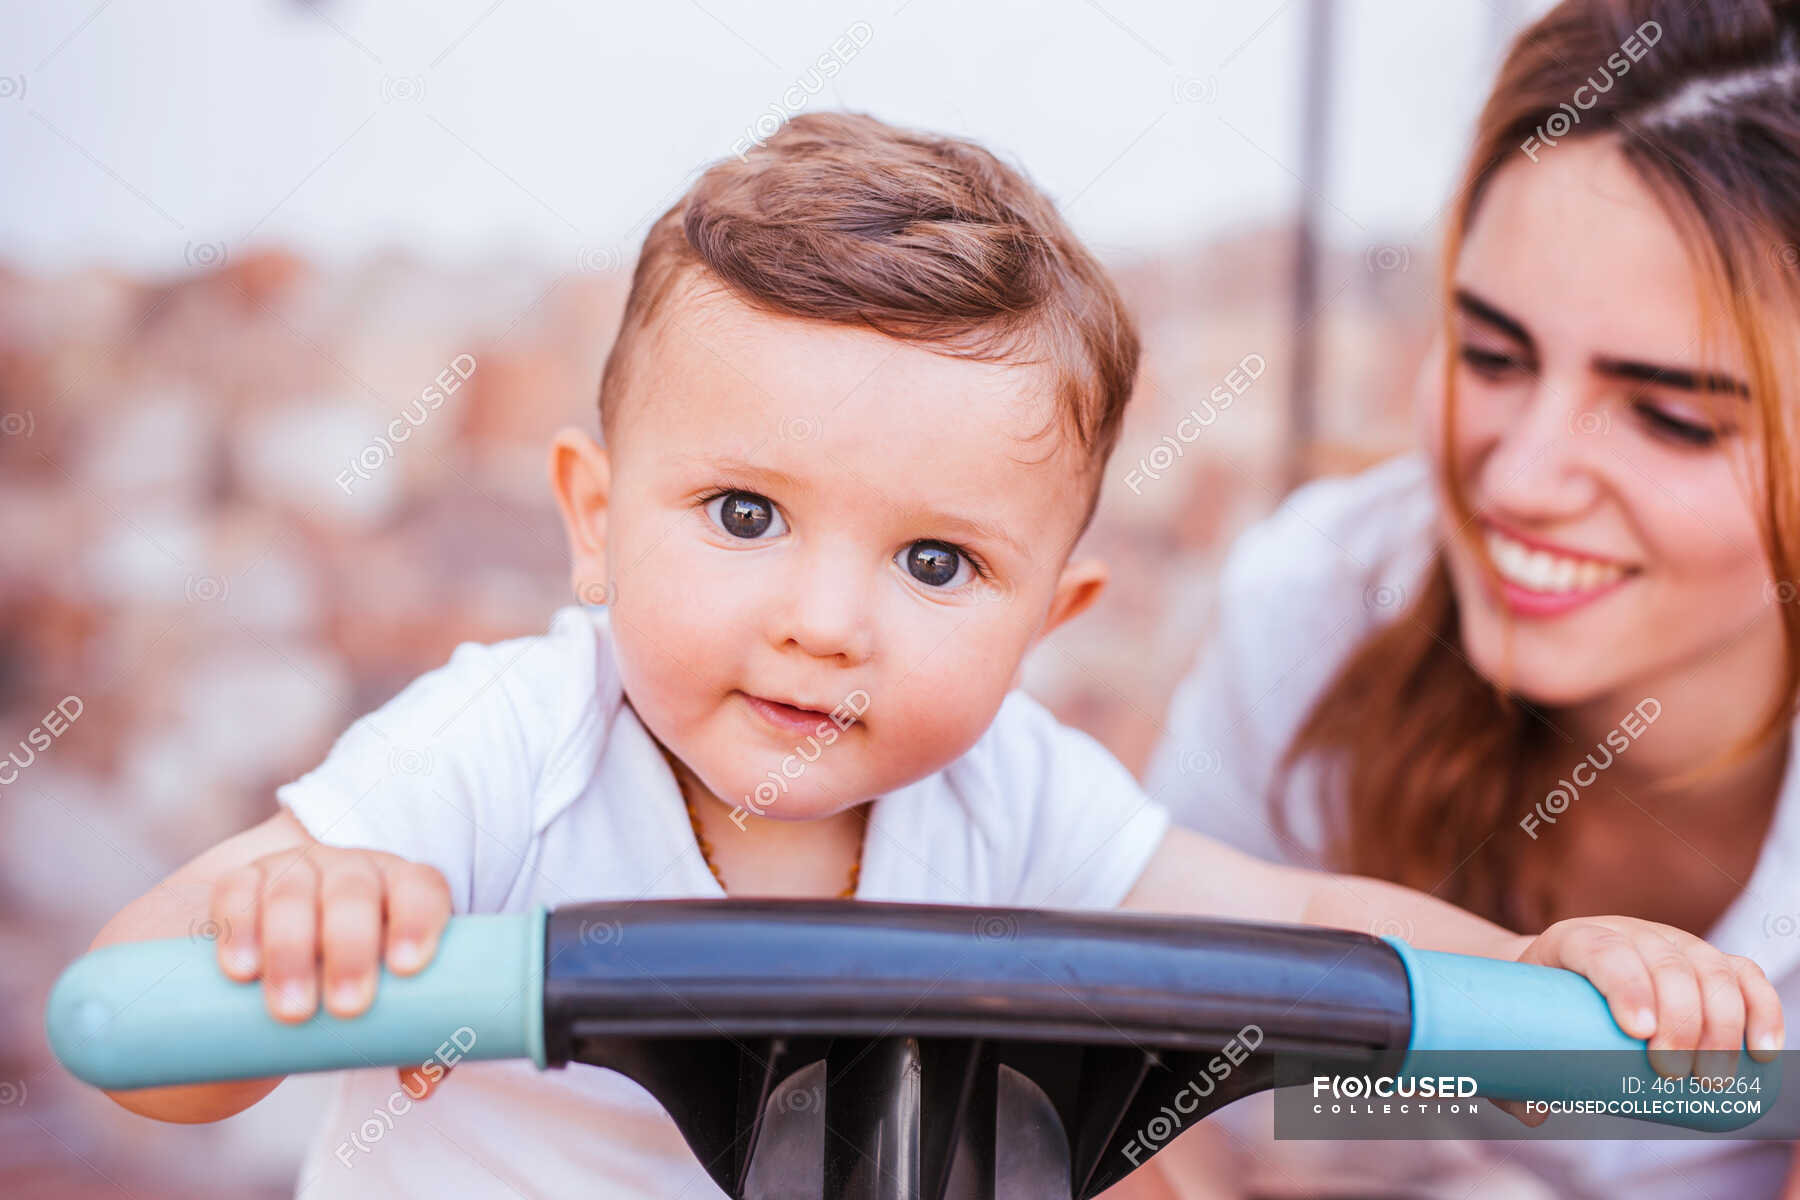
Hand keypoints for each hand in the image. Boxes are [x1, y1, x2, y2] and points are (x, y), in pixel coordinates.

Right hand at [208, 843, 453, 1092]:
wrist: (271, 960)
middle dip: (351, 948)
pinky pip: (237, 892)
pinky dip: (239, 929)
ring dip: (291, 951)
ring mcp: (294, 871)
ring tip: (291, 1011)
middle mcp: (352, 872)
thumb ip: (407, 1040)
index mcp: (402, 891)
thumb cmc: (348, 982)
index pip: (422, 889)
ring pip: (294, 893)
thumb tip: (421, 1086)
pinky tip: (240, 970)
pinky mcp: (241, 882)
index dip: (419, 920)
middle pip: (355, 892)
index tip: (407, 968)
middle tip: (348, 1008)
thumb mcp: (381, 1003)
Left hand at [1518, 916, 1783, 1078]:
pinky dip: (1761, 1010)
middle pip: (1665, 964)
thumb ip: (1511, 1075)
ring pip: (1709, 969)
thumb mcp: (1514, 1030)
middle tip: (1673, 1075)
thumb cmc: (1536, 1011)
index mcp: (1572, 939)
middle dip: (1679, 1020)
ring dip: (1722, 1026)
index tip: (1637, 1032)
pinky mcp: (1706, 961)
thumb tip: (1538, 1112)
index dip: (1624, 983)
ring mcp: (1671, 943)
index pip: (1601, 949)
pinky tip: (1762, 1051)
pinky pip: (1743, 976)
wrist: (1557, 976)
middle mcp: (1627, 932)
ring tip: (1712, 1079)